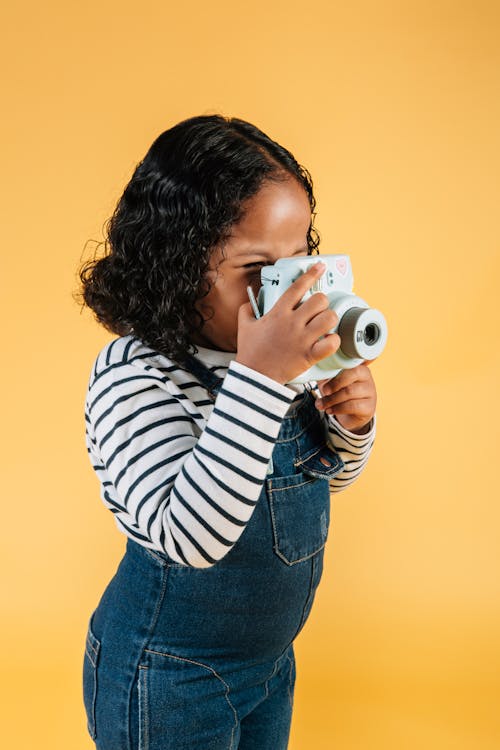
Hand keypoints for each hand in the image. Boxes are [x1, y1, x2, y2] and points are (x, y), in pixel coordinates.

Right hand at [236, 262, 340, 383]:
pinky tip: (328, 341)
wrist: (255, 376)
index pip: (298, 287)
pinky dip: (333, 341)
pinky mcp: (309, 355)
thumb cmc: (250, 351)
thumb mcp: (244, 326)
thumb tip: (250, 301)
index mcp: (278, 313)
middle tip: (317, 311)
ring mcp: (302, 339)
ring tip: (324, 325)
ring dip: (329, 319)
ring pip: (329, 318)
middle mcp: (292, 322)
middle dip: (321, 303)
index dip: (311, 274)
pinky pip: (332, 342)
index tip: (320, 266)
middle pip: (319, 300)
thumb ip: (247, 309)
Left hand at [315, 361, 376, 433]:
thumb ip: (325, 373)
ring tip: (322, 405)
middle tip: (324, 391)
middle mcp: (367, 378)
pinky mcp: (369, 407)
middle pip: (352, 375)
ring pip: (350, 392)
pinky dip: (338, 409)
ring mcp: (370, 393)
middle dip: (334, 384)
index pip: (350, 363)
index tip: (324, 381)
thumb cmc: (338, 393)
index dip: (336, 370)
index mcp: (358, 367)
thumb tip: (314, 367)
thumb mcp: (330, 381)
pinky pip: (352, 406)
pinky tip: (330, 410)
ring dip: (331, 399)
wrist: (348, 415)